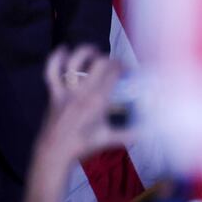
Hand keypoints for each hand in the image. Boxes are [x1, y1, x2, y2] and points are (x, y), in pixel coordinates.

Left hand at [37, 45, 131, 164]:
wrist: (57, 151)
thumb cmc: (84, 145)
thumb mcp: (110, 138)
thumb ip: (130, 133)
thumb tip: (149, 131)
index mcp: (99, 102)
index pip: (114, 73)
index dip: (123, 67)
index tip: (128, 70)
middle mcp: (83, 93)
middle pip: (99, 63)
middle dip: (110, 59)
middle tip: (114, 65)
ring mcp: (67, 91)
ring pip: (74, 63)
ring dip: (85, 52)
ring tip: (93, 51)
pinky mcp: (54, 93)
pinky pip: (52, 72)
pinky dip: (56, 59)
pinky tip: (63, 50)